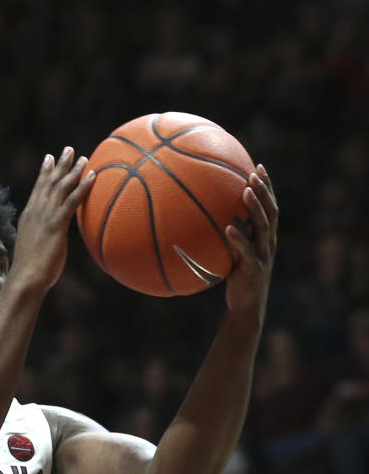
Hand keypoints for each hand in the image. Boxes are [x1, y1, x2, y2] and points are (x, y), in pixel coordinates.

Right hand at [11, 148, 94, 292]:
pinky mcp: (56, 225)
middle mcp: (35, 212)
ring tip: (84, 158)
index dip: (44, 173)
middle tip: (68, 149)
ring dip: (73, 171)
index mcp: (29, 217)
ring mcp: (45, 217)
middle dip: (59, 164)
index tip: (49, 158)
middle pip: (49, 182)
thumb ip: (41, 239)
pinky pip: (72, 201)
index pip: (37, 189)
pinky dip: (83, 187)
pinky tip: (93, 176)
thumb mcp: (34, 249)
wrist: (26, 278)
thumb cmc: (30, 271)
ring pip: (60, 188)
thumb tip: (48, 241)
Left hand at [224, 165, 277, 322]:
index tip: (258, 167)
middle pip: (271, 211)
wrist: (246, 305)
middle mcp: (268, 243)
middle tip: (254, 173)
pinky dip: (238, 238)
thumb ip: (226, 236)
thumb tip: (204, 217)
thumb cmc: (236, 278)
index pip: (270, 206)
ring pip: (263, 227)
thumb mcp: (232, 253)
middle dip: (265, 190)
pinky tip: (228, 227)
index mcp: (265, 237)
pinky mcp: (253, 269)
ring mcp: (263, 255)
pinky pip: (246, 251)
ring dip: (255, 207)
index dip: (267, 187)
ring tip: (245, 190)